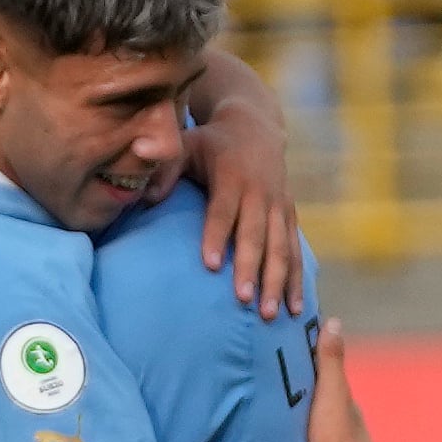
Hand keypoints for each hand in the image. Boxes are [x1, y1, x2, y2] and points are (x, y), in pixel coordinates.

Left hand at [186, 101, 303, 317]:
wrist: (256, 127)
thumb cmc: (210, 143)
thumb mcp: (187, 144)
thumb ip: (167, 168)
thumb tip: (145, 196)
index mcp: (233, 175)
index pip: (223, 210)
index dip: (217, 236)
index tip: (210, 264)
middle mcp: (261, 192)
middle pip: (257, 234)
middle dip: (251, 267)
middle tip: (243, 299)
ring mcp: (279, 205)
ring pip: (281, 247)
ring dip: (277, 281)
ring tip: (267, 314)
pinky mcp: (290, 216)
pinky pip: (295, 251)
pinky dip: (296, 279)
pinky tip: (294, 309)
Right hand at [300, 320, 375, 441]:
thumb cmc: (336, 440)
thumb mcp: (331, 395)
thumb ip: (331, 362)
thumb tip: (333, 322)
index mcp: (356, 425)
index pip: (341, 403)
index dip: (325, 393)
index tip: (305, 386)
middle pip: (336, 431)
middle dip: (320, 425)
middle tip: (293, 419)